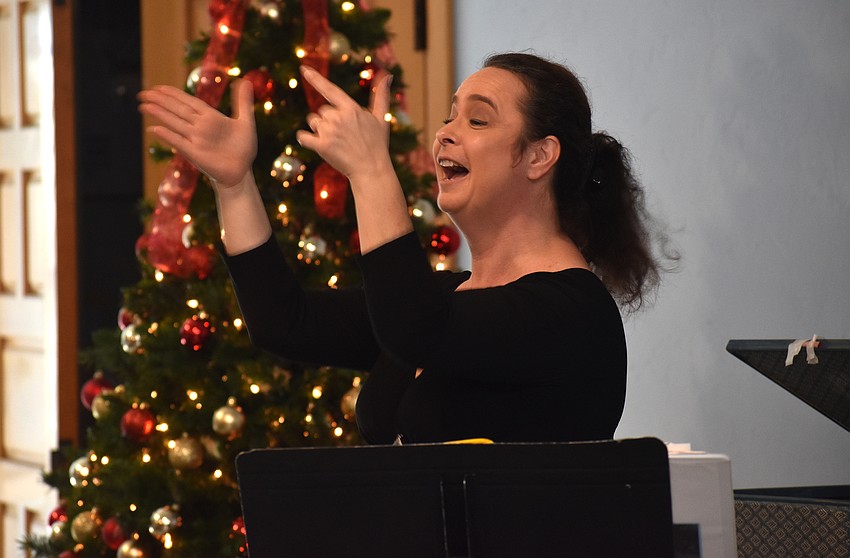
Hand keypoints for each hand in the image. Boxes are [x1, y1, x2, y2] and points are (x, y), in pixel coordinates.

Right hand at [138, 79, 256, 188]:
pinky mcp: (196, 154)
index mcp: (210, 117)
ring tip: (144, 106)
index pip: (189, 102)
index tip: (159, 87)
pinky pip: (180, 143)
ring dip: (161, 114)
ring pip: (176, 123)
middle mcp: (200, 127)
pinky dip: (168, 136)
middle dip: (161, 101)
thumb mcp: (246, 122)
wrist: (242, 171)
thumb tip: (246, 81)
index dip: (174, 94)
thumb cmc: (243, 148)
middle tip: (143, 93)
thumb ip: (243, 102)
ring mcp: (197, 140)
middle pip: (178, 110)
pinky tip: (155, 129)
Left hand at [296, 66, 392, 180]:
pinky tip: (312, 143)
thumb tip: (387, 74)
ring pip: (313, 123)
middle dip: (328, 121)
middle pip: (321, 112)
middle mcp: (339, 117)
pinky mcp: (321, 146)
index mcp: (351, 108)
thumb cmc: (377, 144)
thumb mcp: (381, 118)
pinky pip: (303, 137)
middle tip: (344, 136)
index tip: (303, 69)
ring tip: (336, 143)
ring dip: (319, 131)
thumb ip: (381, 95)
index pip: (330, 89)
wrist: (372, 170)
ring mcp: (329, 132)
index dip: (315, 79)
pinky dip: (304, 139)